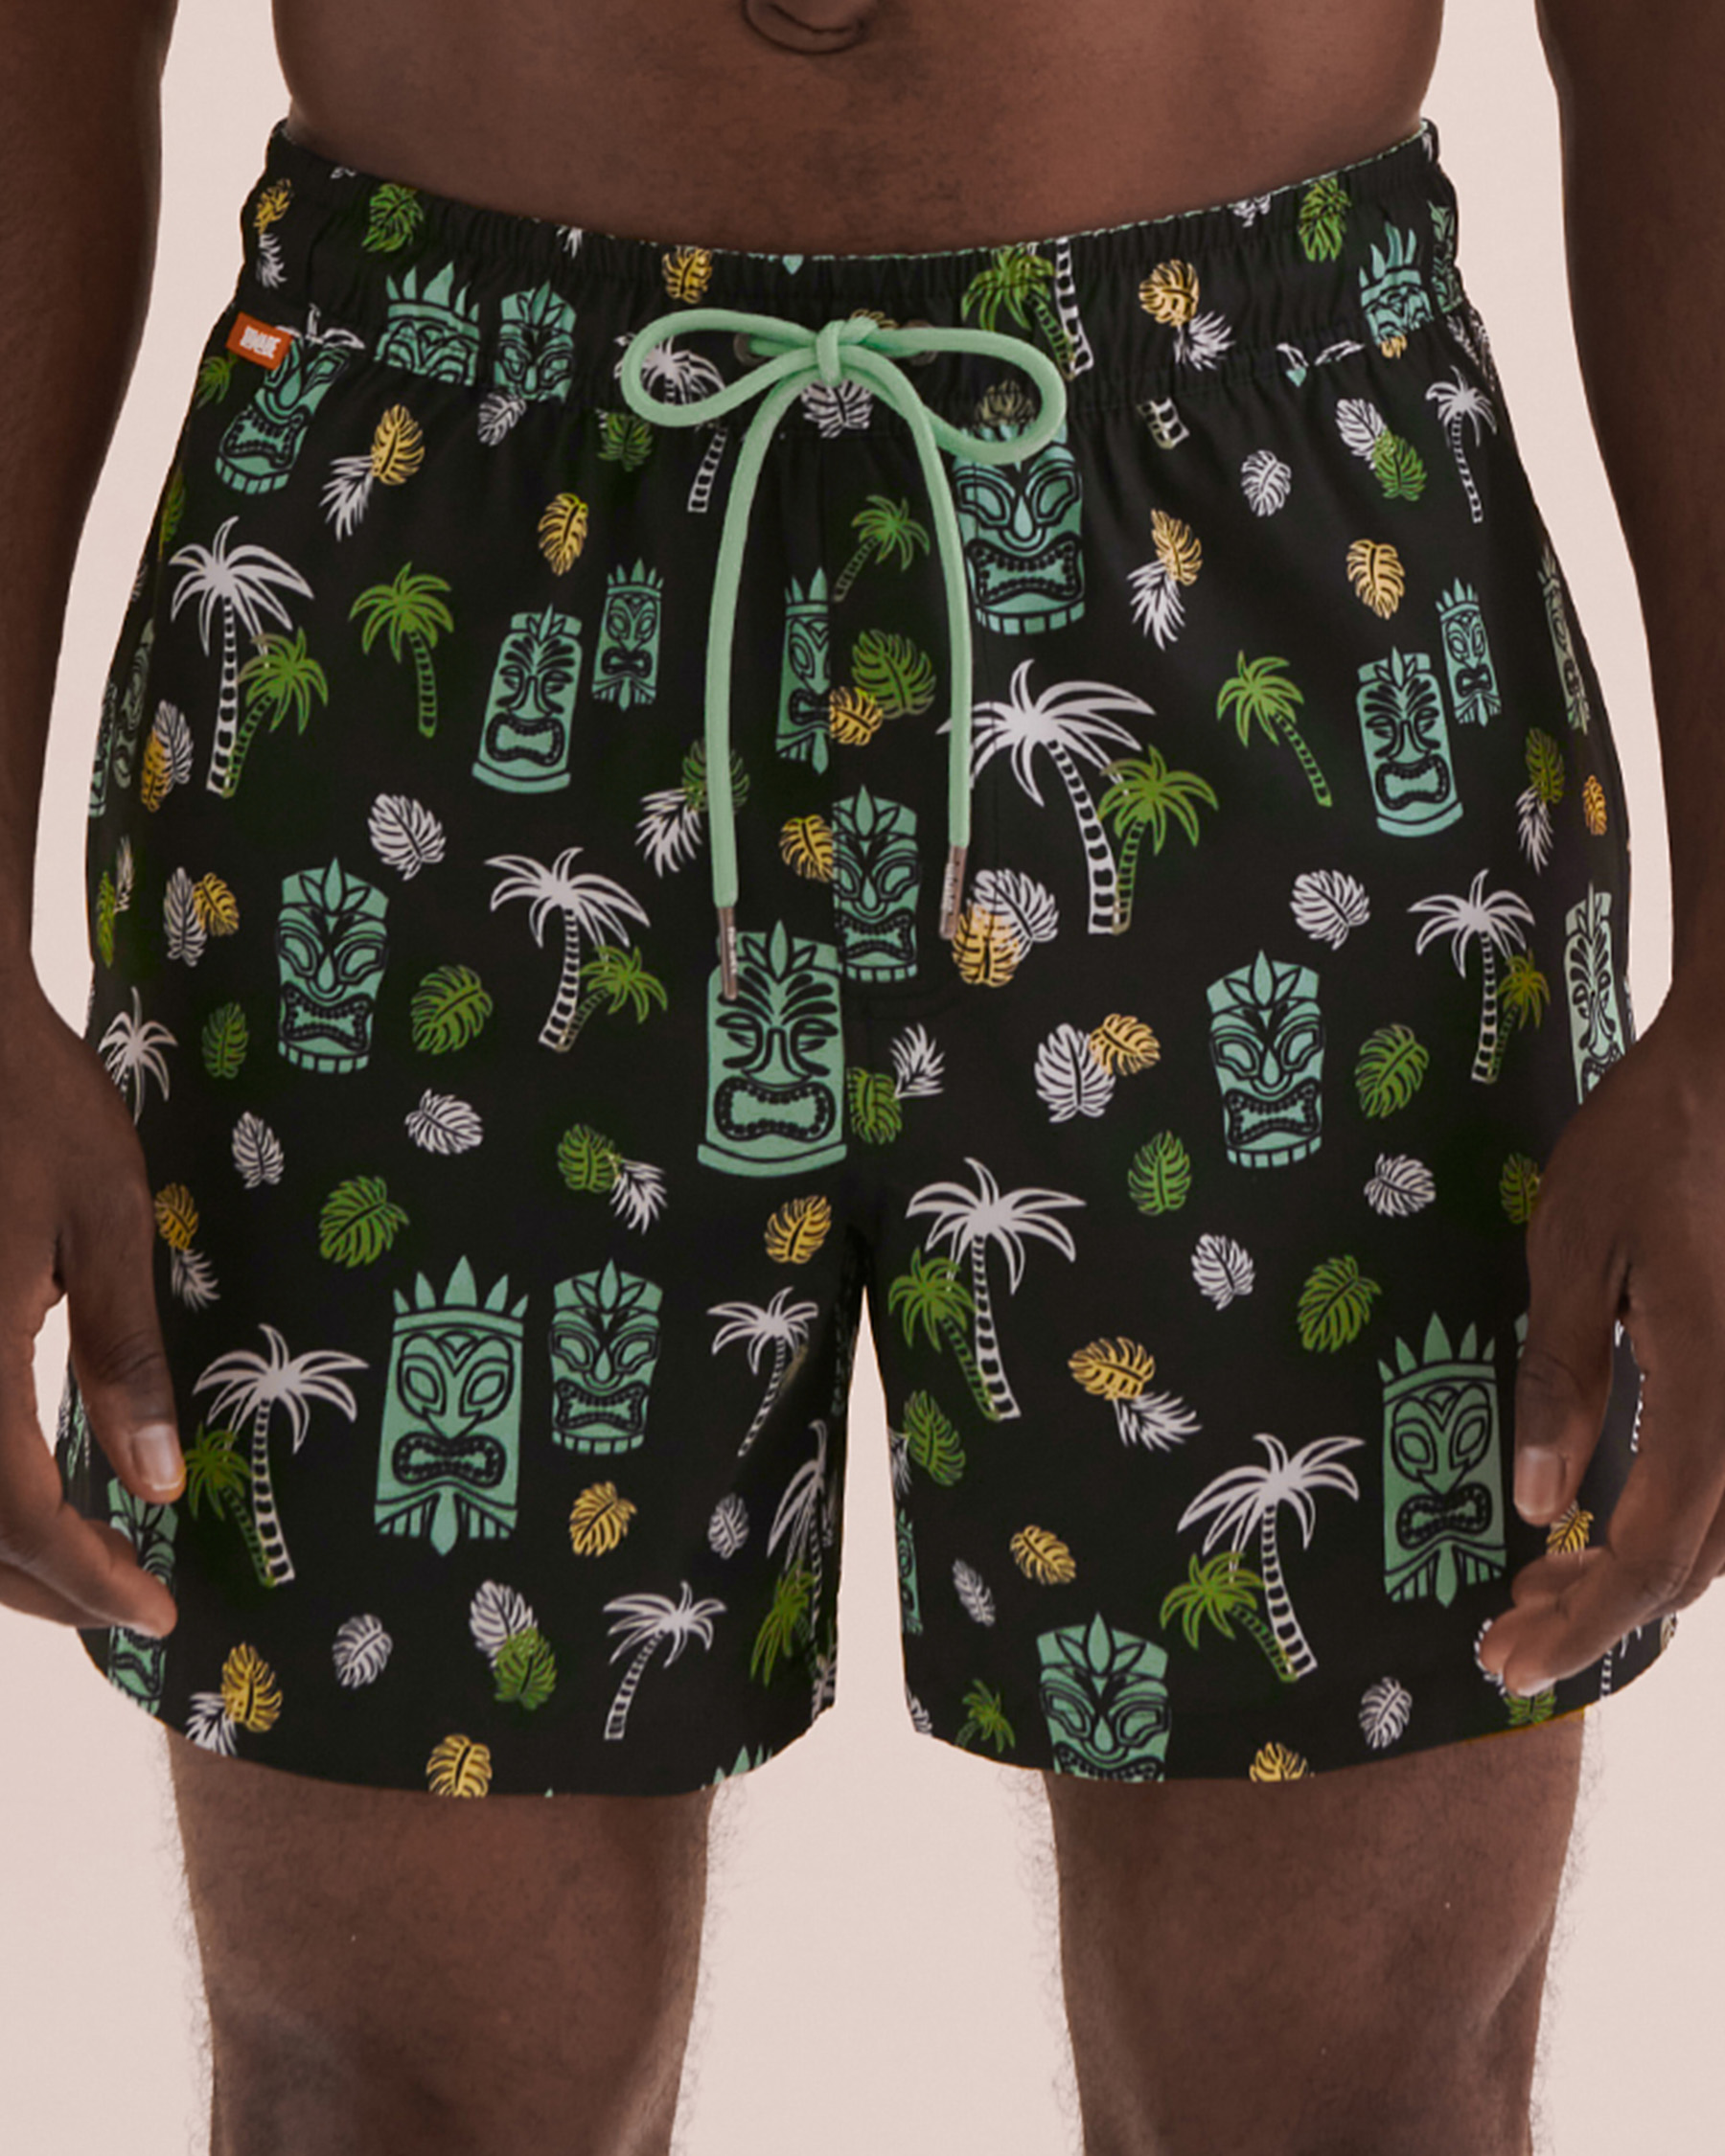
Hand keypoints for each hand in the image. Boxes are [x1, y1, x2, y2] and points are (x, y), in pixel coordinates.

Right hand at [0, 969, 181, 1638]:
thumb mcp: (110, 1221)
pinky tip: (21, 1487)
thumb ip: (126, 1359)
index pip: (14, 1518)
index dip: (87, 1582)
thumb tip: (156, 1485)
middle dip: (42, 1585)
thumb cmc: (29, 1103)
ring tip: (79, 1562)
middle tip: (127, 1604)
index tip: (157, 1614)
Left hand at [1479, 977, 1724, 1697]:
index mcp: (1712, 1393)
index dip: (1581, 1623)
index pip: (1653, 1554)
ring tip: (1541, 1588)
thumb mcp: (1573, 1252)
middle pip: (1694, 1564)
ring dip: (1634, 1574)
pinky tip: (1607, 1517)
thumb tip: (1542, 1507)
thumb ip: (1561, 1381)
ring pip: (1724, 1533)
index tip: (1507, 1660)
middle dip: (1595, 1614)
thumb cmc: (1651, 1147)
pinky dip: (1673, 1522)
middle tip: (1502, 1634)